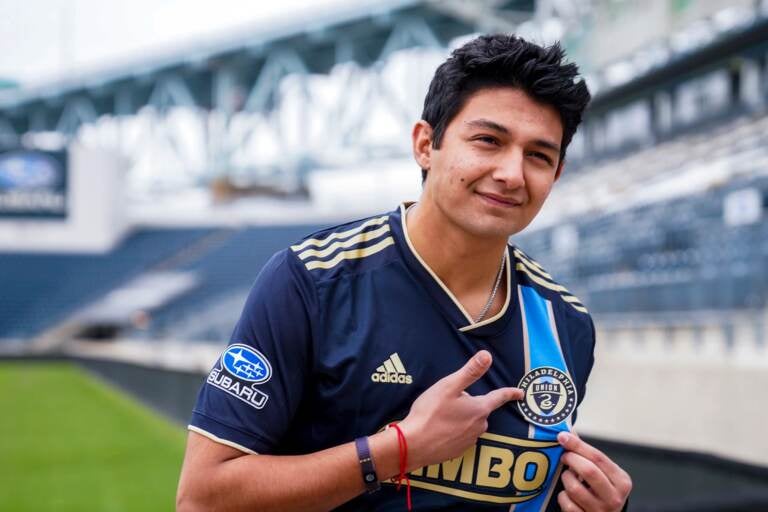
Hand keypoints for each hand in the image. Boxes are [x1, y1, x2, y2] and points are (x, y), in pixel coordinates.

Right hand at [398, 350, 522, 469]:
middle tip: (447, 402)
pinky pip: (460, 436)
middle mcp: (479, 427)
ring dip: (460, 418)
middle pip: (479, 410)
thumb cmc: (430, 413)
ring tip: (440, 416)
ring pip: (469, 423)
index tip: (521, 393)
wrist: (413, 444)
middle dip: (468, 404)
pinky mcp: (457, 451)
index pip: (499, 397)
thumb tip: (487, 356)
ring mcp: (468, 441)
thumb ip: (470, 371)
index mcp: (479, 409)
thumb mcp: (449, 386)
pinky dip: (452, 432)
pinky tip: (438, 429)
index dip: (510, 393)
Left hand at [557, 431, 631, 511]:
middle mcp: (615, 498)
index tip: (563, 436)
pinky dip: (563, 496)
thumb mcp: (604, 473)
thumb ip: (588, 454)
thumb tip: (569, 432)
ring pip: (574, 487)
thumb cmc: (602, 491)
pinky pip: (567, 503)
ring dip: (566, 478)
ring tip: (568, 476)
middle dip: (571, 459)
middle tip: (564, 456)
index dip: (578, 445)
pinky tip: (567, 494)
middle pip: (588, 471)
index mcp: (622, 481)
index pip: (598, 457)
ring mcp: (600, 511)